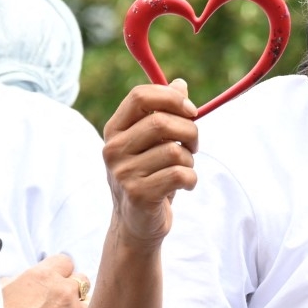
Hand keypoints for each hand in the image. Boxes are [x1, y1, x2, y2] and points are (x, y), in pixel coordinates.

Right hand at [0, 254, 89, 307]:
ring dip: (81, 305)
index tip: (56, 281)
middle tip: (61, 302)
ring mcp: (76, 305)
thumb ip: (16, 281)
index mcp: (42, 275)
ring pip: (89, 297)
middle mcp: (63, 287)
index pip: (65, 261)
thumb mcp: (1, 294)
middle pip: (81, 278)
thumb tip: (18, 279)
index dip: (61, 271)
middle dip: (73, 288)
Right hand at [102, 78, 198, 250]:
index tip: (190, 111)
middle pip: (162, 122)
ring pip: (175, 151)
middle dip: (190, 132)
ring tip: (184, 169)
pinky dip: (191, 179)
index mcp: (115, 129)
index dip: (171, 98)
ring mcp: (123, 173)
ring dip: (190, 160)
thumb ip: (164, 112)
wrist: (137, 223)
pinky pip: (180, 175)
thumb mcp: (153, 143)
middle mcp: (113, 149)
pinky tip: (184, 185)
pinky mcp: (138, 194)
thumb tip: (180, 83)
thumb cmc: (149, 175)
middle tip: (193, 145)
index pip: (140, 96)